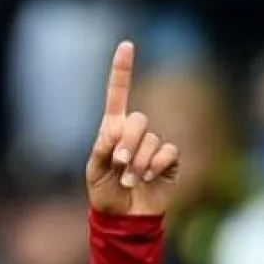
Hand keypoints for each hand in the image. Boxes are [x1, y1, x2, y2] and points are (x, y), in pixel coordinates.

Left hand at [86, 41, 180, 216]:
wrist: (124, 218)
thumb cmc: (104, 194)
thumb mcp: (94, 172)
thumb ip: (101, 148)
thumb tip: (115, 130)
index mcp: (113, 131)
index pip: (118, 96)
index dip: (122, 71)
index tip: (126, 46)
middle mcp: (135, 134)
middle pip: (138, 120)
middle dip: (128, 143)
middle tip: (120, 164)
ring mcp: (154, 146)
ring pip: (152, 140)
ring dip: (138, 163)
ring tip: (130, 180)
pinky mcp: (169, 160)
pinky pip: (167, 152)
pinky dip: (155, 166)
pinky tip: (147, 179)